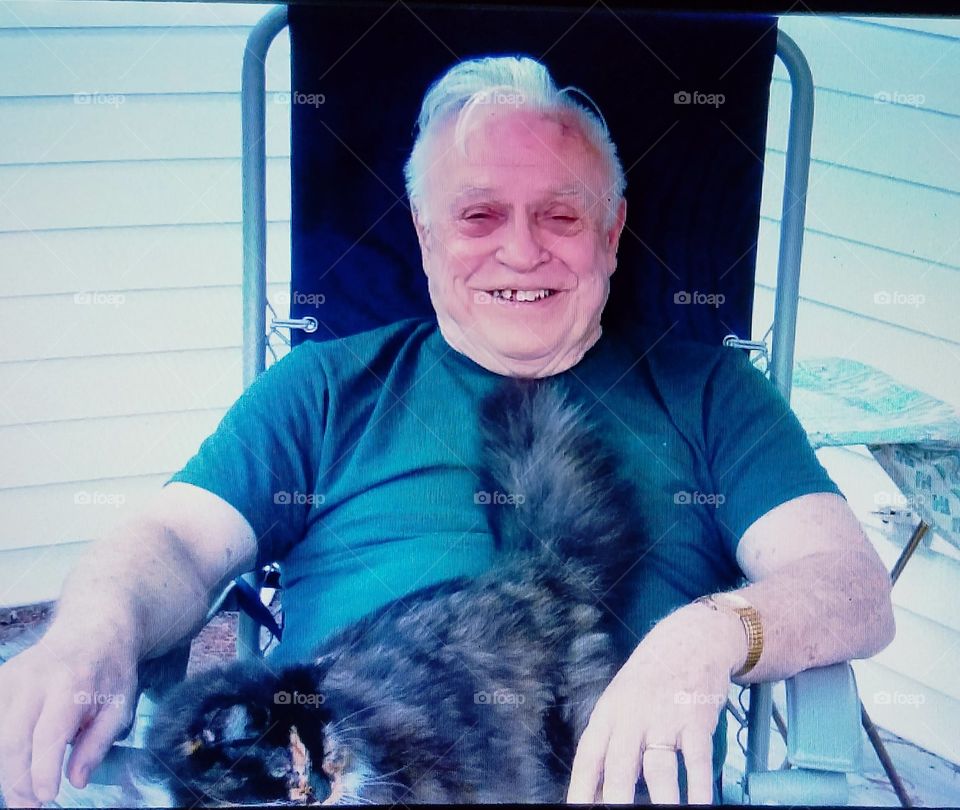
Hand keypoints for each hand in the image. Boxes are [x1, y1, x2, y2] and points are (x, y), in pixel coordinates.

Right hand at [0, 628, 137, 806]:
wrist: (92, 629)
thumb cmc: (109, 670)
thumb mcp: (119, 704)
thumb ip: (98, 743)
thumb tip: (77, 780)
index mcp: (71, 684)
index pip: (48, 734)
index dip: (42, 771)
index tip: (47, 798)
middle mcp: (35, 679)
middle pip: (12, 739)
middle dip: (17, 780)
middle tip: (30, 806)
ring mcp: (12, 678)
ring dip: (5, 769)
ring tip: (22, 792)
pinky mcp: (0, 681)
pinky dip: (1, 749)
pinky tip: (13, 765)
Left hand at [566, 604, 745, 803]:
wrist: (691, 639)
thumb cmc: (651, 679)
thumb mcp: (621, 702)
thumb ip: (614, 744)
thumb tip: (601, 789)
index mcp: (608, 714)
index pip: (588, 757)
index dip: (580, 788)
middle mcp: (632, 717)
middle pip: (619, 765)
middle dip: (616, 800)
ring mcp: (665, 718)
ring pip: (659, 768)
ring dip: (661, 802)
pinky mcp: (696, 720)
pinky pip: (696, 761)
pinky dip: (699, 788)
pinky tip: (700, 805)